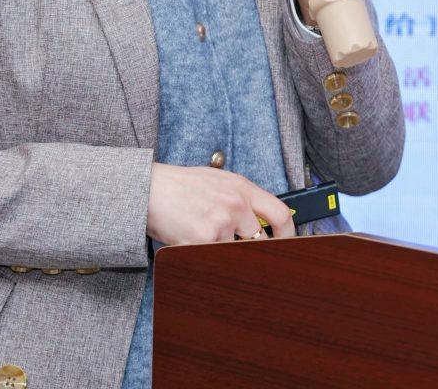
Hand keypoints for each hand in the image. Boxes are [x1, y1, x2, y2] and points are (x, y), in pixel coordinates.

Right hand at [146, 163, 295, 244]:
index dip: (288, 234)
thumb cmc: (181, 185)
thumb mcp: (219, 181)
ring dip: (219, 248)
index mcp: (243, 188)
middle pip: (260, 239)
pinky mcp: (203, 240)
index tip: (287, 243)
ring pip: (233, 251)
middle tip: (235, 245)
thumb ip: (243, 198)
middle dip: (248, 246)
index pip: (281, 214)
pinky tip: (190, 238)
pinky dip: (202, 254)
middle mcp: (236, 204)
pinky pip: (212, 257)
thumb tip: (261, 220)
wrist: (149, 189)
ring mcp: (221, 223)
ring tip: (201, 232)